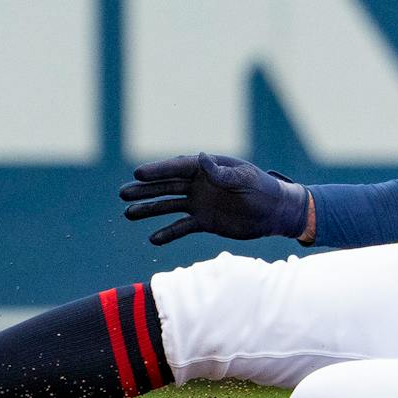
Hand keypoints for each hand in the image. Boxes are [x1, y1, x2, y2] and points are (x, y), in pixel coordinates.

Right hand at [119, 153, 308, 244]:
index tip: (137, 174)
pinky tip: (152, 238)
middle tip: (122, 193)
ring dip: (148, 210)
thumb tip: (201, 158)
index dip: (157, 170)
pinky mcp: (204, 222)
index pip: (176, 167)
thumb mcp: (244, 178)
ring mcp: (199, 203)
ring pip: (168, 206)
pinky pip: (181, 227)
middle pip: (166, 186)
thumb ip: (221, 172)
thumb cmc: (262, 189)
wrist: (275, 212)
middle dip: (144, 190)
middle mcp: (198, 184)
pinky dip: (167, 233)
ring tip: (128, 214)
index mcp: (206, 168)